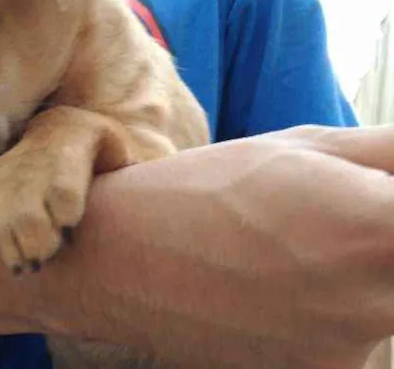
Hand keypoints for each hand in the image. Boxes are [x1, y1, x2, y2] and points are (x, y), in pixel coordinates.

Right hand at [53, 124, 393, 368]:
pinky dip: (341, 312)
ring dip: (371, 274)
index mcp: (378, 227)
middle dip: (384, 237)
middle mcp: (374, 301)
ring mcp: (347, 353)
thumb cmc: (209, 190)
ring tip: (305, 251)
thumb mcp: (307, 146)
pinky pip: (361, 344)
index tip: (384, 199)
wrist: (127, 257)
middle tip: (343, 220)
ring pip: (390, 303)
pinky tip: (291, 290)